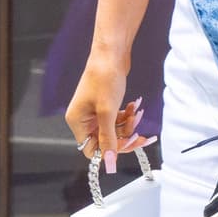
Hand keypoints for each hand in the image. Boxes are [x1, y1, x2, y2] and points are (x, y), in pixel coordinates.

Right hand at [65, 50, 154, 176]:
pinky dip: (128, 115)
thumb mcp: (107, 112)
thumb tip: (109, 163)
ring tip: (137, 112)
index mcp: (77, 122)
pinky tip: (135, 106)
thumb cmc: (104, 78)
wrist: (111, 53)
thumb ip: (108, 139)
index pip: (91, 150)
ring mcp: (94, 112)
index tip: (127, 144)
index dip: (110, 151)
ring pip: (114, 130)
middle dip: (124, 137)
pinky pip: (117, 119)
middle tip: (140, 134)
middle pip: (105, 141)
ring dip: (128, 125)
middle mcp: (83, 119)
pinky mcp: (104, 105)